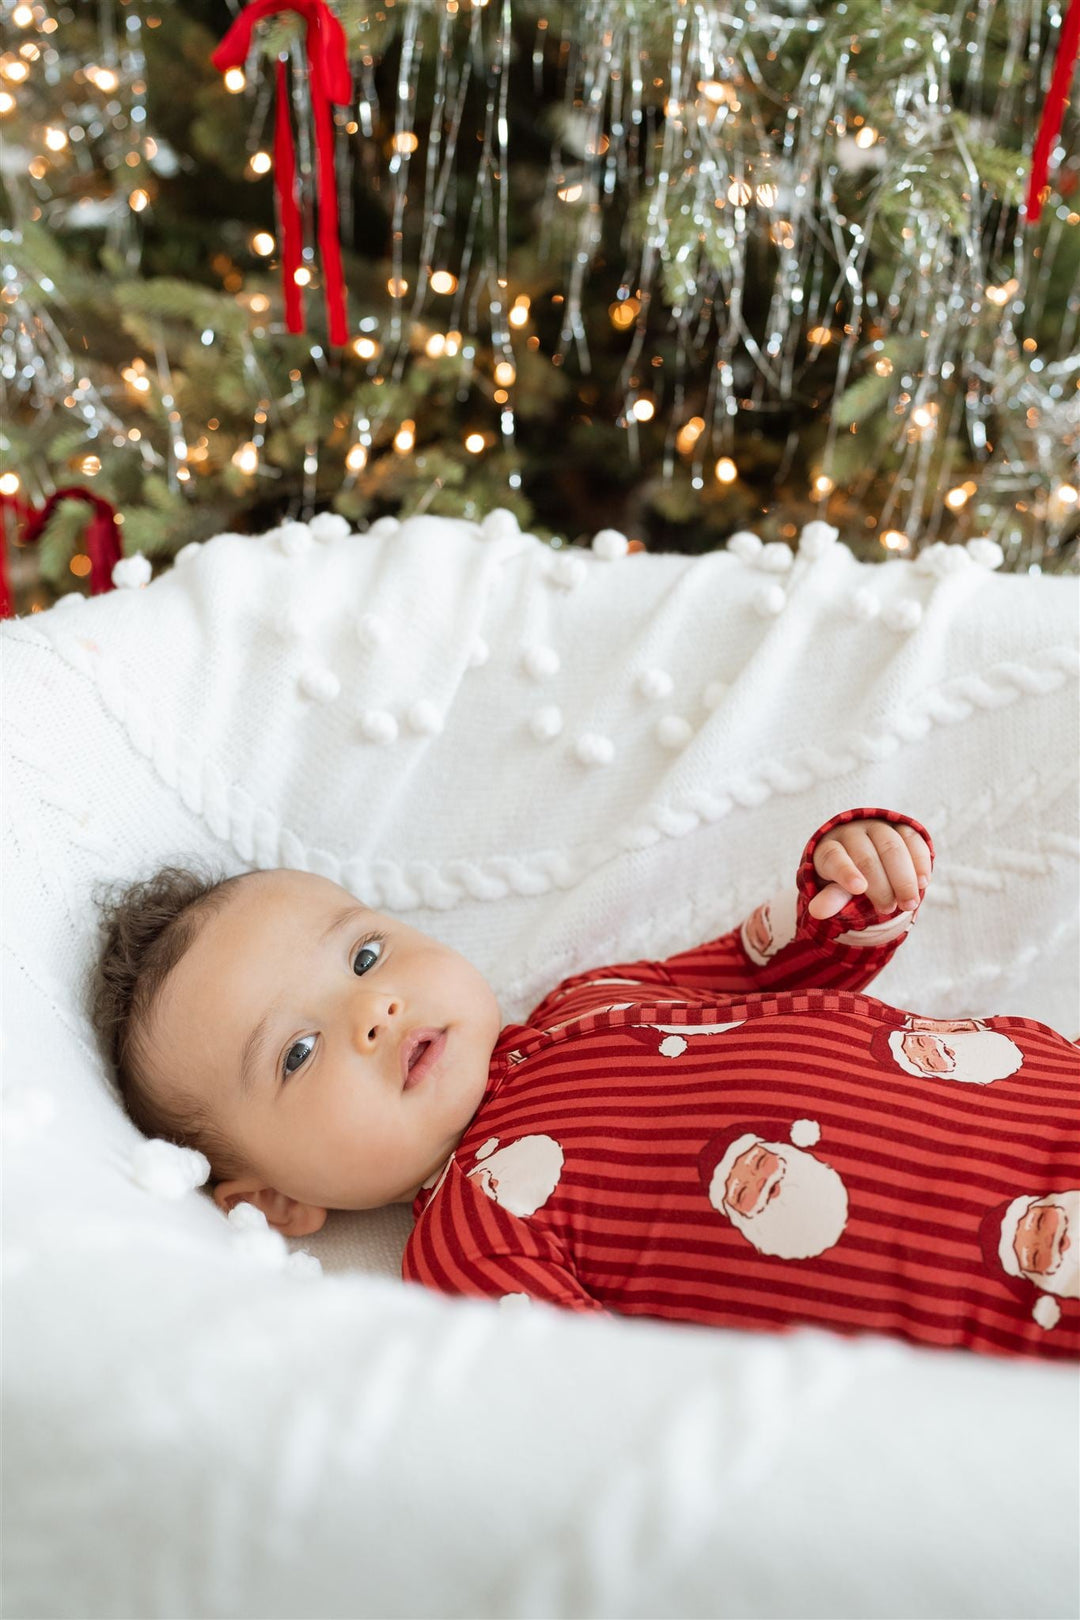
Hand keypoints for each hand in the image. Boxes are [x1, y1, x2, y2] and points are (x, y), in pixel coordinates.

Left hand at [808, 818, 931, 920]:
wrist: (869, 864)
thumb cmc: (847, 881)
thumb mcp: (836, 890)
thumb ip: (832, 898)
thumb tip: (817, 912)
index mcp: (828, 847)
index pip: (833, 857)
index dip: (846, 872)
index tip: (858, 888)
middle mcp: (852, 832)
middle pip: (867, 857)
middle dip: (881, 885)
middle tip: (889, 909)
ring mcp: (878, 827)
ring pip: (892, 847)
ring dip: (904, 877)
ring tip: (910, 903)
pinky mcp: (901, 827)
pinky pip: (912, 839)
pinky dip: (919, 861)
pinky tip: (923, 882)